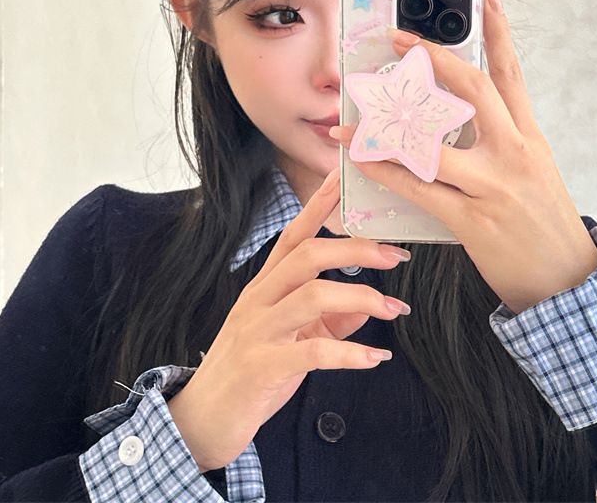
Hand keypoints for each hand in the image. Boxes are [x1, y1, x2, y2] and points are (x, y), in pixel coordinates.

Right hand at [167, 169, 411, 472]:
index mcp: (266, 285)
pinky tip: (375, 359)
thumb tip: (370, 305)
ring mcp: (257, 330)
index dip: (321, 204)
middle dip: (355, 249)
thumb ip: (331, 318)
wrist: (200, 419)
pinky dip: (349, 352)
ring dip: (361, 298)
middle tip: (396, 255)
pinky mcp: (261, 366)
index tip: (346, 176)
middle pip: (308, 255)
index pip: (295, 234)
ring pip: (311, 296)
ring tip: (395, 309)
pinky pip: (311, 350)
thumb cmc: (251, 370)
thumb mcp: (293, 336)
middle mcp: (259, 298)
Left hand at [331, 0, 596, 313]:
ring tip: (355, 117)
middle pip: (474, 90)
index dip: (499, 32)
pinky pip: (421, 189)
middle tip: (398, 38)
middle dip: (434, 58)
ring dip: (389, 128)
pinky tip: (366, 161)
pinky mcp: (473, 220)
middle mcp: (514, 153)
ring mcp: (493, 186)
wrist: (569, 280)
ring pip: (435, 143)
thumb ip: (502, 139)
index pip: (513, 74)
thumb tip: (458, 117)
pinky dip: (390, 173)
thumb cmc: (545, 222)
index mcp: (530, 138)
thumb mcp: (535, 170)